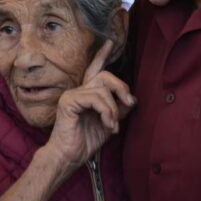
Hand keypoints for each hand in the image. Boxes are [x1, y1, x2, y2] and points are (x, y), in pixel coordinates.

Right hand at [43, 41, 135, 171]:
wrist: (69, 157)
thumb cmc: (85, 142)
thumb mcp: (108, 124)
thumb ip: (118, 109)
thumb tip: (131, 99)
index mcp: (86, 95)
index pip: (95, 70)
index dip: (102, 56)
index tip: (111, 43)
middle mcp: (78, 91)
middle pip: (104, 76)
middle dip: (121, 87)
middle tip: (130, 102)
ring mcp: (72, 95)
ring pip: (102, 89)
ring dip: (113, 109)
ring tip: (112, 126)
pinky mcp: (69, 101)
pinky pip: (96, 98)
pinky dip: (106, 112)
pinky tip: (107, 125)